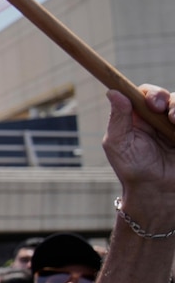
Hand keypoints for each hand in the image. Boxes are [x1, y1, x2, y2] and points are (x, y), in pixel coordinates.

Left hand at [104, 84, 174, 216]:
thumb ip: (118, 118)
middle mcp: (156, 118)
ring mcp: (174, 125)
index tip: (151, 102)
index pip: (144, 93)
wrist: (158, 191)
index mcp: (137, 118)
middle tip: (166, 113)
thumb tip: (112, 91)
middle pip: (166, 95)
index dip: (150, 92)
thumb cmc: (133, 169)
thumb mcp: (118, 144)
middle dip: (167, 98)